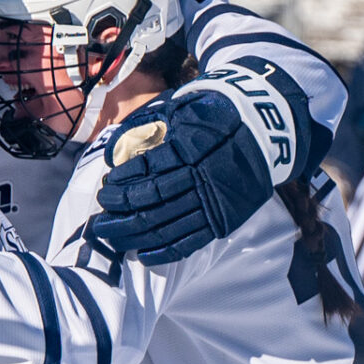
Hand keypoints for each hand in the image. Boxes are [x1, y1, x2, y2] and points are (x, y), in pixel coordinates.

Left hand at [94, 86, 285, 265]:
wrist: (265, 128)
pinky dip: (166, 251)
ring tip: (111, 237)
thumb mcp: (182, 108)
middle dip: (120, 213)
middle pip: (152, 202)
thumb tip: (113, 151)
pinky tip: (143, 254)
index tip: (106, 186)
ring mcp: (214, 201)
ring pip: (167, 225)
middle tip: (98, 220)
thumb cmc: (213, 115)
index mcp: (190, 147)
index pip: (148, 170)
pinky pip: (191, 241)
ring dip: (134, 234)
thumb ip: (147, 125)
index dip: (123, 181)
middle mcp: (201, 177)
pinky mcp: (224, 219)